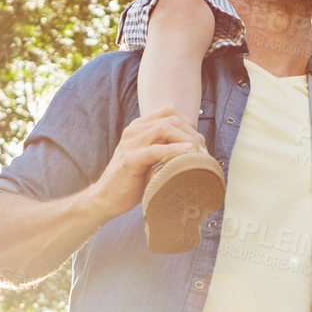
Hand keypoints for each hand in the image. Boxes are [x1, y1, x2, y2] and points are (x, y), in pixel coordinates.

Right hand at [86, 106, 206, 219]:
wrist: (106, 198)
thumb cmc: (132, 181)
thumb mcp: (150, 159)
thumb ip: (165, 149)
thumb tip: (195, 149)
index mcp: (139, 127)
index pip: (170, 112)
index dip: (189, 123)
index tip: (200, 142)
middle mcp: (134, 130)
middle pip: (171, 119)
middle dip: (192, 133)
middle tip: (204, 151)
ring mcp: (131, 143)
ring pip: (165, 129)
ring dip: (187, 139)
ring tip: (199, 153)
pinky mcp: (131, 159)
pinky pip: (156, 150)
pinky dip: (175, 150)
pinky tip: (188, 152)